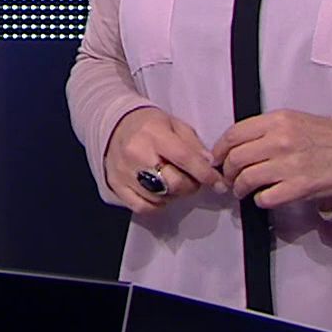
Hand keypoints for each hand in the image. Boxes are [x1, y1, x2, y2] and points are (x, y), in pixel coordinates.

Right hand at [102, 106, 225, 213]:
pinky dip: (157, 204)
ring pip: (160, 198)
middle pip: (174, 183)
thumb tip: (210, 164)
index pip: (184, 158)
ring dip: (174, 195)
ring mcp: (124, 172)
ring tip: (173, 182)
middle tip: (193, 179)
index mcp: (153, 134)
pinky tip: (160, 193)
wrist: (113, 125)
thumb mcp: (173, 124)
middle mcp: (137, 153)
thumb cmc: (147, 124)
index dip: (205, 174)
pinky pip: (143, 207)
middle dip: (191, 185)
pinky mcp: (116, 185)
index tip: (218, 183)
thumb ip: (193, 144)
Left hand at [212, 110, 331, 210]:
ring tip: (242, 190)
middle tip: (229, 177)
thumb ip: (264, 129)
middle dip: (227, 171)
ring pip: (247, 179)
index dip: (220, 149)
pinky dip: (260, 200)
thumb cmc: (324, 137)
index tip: (217, 158)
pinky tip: (263, 197)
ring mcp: (289, 165)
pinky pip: (265, 198)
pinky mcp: (299, 187)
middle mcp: (280, 141)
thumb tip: (235, 144)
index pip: (234, 134)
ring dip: (239, 188)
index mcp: (277, 121)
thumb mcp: (293, 120)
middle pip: (236, 158)